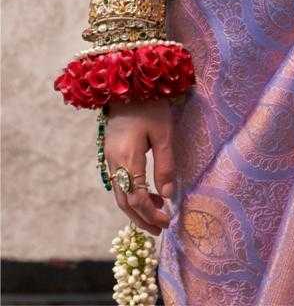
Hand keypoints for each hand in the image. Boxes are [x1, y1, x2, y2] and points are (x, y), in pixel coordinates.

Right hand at [104, 99, 175, 235]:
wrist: (127, 81)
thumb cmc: (150, 104)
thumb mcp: (164, 133)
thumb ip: (165, 165)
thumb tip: (168, 196)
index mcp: (127, 158)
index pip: (136, 198)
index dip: (151, 214)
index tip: (168, 221)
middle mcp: (113, 162)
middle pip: (124, 202)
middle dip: (141, 219)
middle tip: (160, 229)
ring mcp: (109, 157)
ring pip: (119, 194)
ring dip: (136, 208)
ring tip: (156, 214)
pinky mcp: (110, 152)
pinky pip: (119, 182)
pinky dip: (131, 194)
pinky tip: (147, 192)